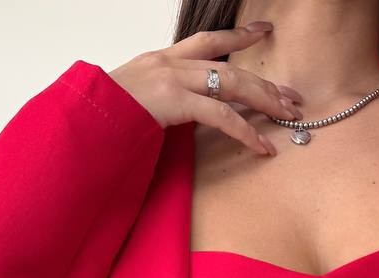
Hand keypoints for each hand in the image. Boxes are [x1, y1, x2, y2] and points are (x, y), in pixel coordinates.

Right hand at [108, 22, 303, 155]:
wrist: (85, 117)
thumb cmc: (106, 116)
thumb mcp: (135, 99)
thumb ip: (160, 100)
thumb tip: (176, 113)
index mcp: (162, 59)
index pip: (208, 40)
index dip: (239, 35)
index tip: (264, 31)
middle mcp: (171, 62)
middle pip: (231, 66)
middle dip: (265, 83)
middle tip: (292, 97)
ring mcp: (174, 79)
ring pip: (232, 84)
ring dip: (264, 101)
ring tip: (288, 117)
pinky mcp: (175, 101)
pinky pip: (221, 115)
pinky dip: (245, 132)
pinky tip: (261, 146)